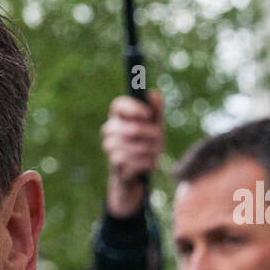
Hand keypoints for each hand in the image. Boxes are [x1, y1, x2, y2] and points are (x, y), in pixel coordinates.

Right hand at [101, 90, 163, 216]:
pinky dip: (148, 162)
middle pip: (133, 128)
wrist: (134, 174)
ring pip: (138, 147)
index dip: (133, 108)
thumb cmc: (145, 144)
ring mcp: (109, 148)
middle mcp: (109, 130)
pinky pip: (138, 161)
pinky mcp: (115, 165)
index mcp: (118, 116)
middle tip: (159, 138)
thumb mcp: (154, 125)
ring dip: (152, 150)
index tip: (148, 114)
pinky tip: (147, 163)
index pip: (118, 105)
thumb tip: (154, 94)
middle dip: (152, 135)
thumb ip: (156, 110)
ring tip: (154, 152)